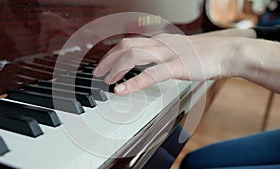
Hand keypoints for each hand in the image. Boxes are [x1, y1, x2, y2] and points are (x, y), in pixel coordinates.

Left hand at [93, 33, 237, 94]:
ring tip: (106, 80)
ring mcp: (167, 54)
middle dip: (109, 59)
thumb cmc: (205, 55)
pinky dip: (133, 82)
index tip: (106, 62)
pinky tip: (121, 89)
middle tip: (99, 71)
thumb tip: (151, 66)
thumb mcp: (178, 52)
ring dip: (116, 68)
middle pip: (126, 47)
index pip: (130, 42)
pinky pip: (150, 74)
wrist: (226, 53)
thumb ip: (163, 57)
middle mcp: (160, 44)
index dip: (114, 52)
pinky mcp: (176, 66)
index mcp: (160, 41)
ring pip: (133, 56)